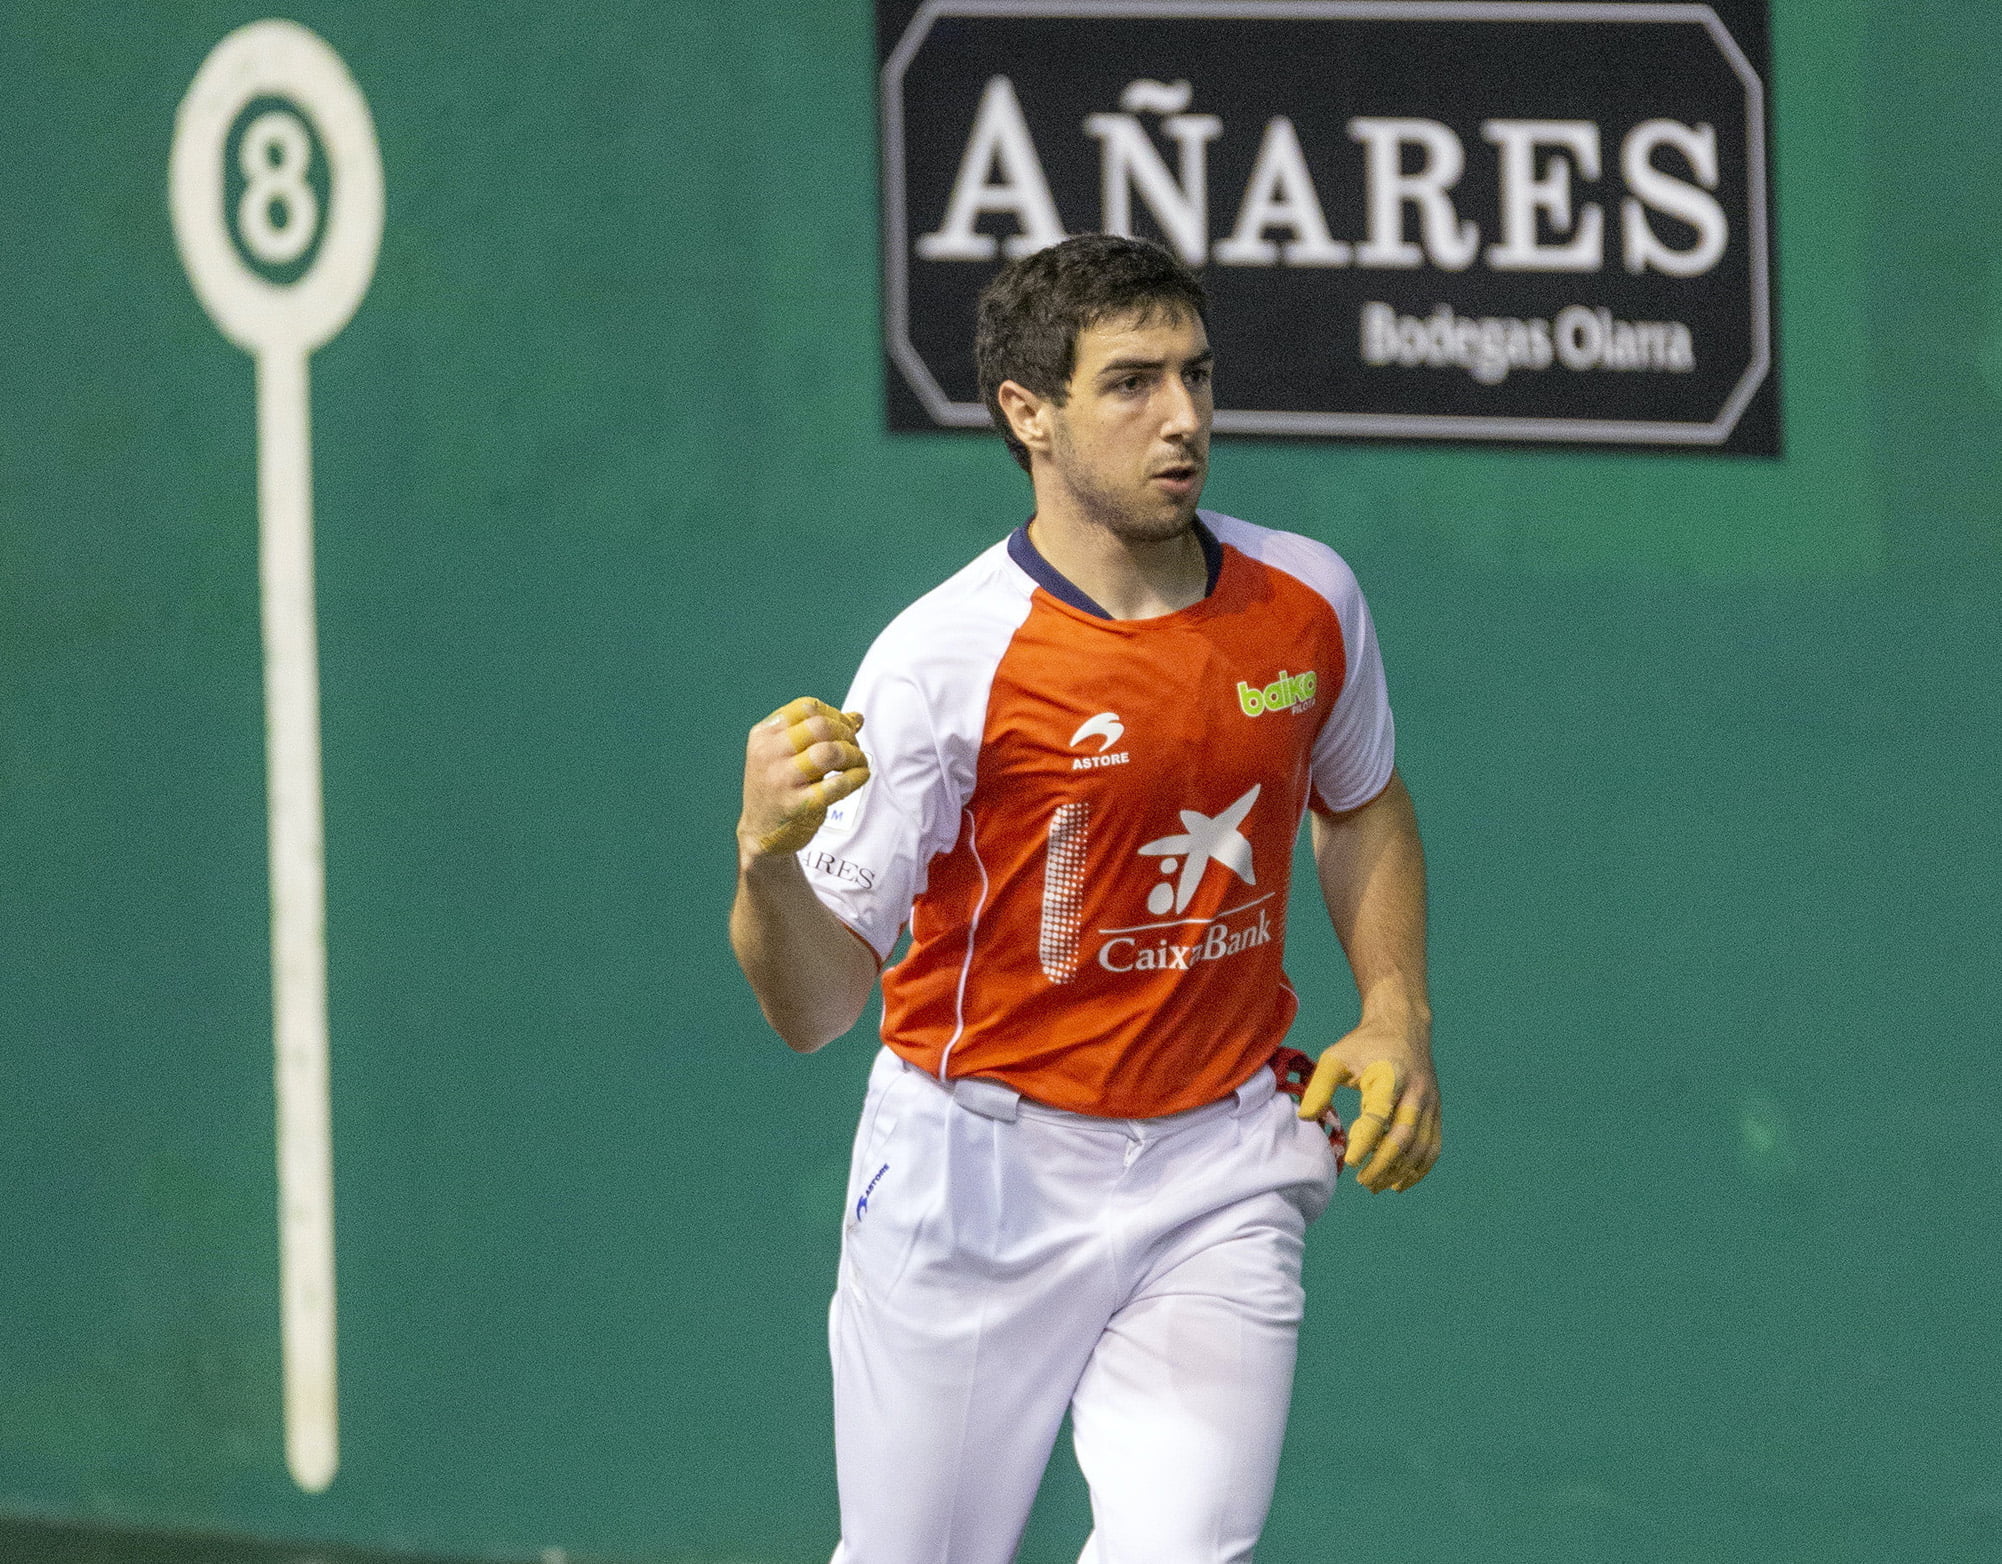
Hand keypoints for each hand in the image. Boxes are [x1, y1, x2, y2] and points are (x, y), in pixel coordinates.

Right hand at [738, 698, 870, 858]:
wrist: (759, 833)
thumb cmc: (778, 788)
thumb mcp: (788, 755)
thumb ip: (819, 734)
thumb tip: (857, 718)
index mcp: (764, 734)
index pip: (806, 707)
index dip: (835, 714)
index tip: (846, 729)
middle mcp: (768, 753)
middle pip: (820, 726)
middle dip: (846, 734)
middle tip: (854, 747)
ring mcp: (780, 780)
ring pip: (828, 752)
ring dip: (853, 754)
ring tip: (858, 762)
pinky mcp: (796, 806)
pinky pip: (835, 785)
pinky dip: (855, 777)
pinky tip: (860, 776)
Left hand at [1297, 1023, 1439, 1192]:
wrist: (1403, 1026)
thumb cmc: (1364, 1045)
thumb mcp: (1336, 1058)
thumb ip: (1319, 1087)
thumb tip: (1305, 1117)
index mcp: (1390, 1078)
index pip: (1379, 1116)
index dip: (1366, 1141)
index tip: (1351, 1161)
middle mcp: (1415, 1092)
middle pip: (1404, 1137)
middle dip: (1384, 1165)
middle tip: (1363, 1182)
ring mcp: (1430, 1103)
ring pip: (1421, 1147)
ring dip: (1401, 1171)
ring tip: (1378, 1185)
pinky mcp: (1435, 1110)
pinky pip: (1433, 1145)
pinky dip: (1419, 1168)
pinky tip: (1400, 1181)